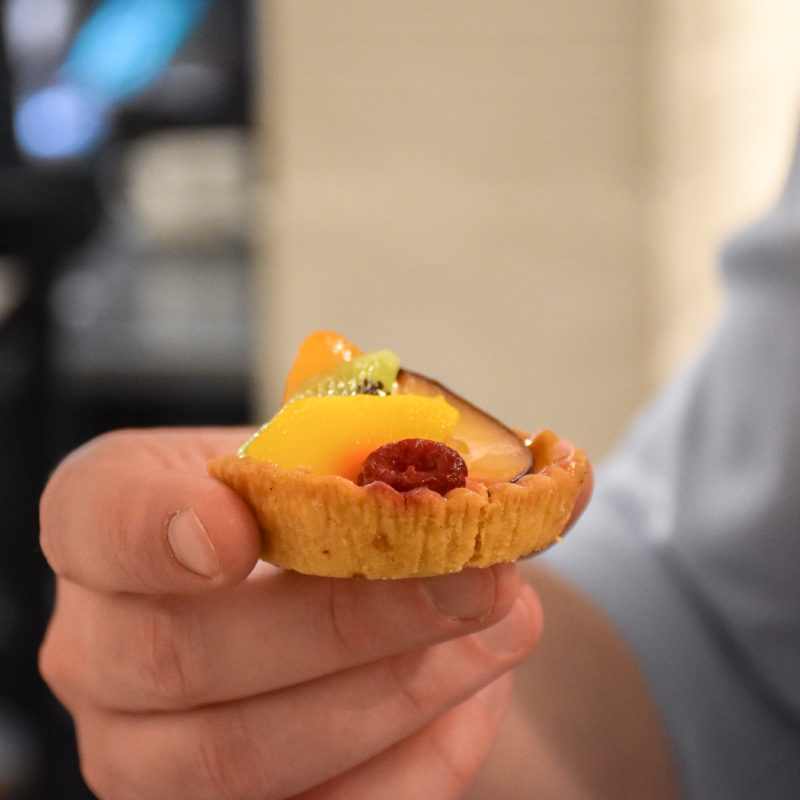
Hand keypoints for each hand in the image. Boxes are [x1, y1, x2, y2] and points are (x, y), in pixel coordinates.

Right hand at [39, 428, 542, 799]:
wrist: (301, 585)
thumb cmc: (303, 500)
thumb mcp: (325, 454)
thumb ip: (393, 458)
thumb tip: (530, 482)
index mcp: (105, 517)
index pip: (96, 519)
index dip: (154, 528)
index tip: (236, 531)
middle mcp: (96, 644)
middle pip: (184, 657)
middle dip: (349, 621)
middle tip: (475, 580)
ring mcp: (140, 749)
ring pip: (240, 759)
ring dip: (397, 694)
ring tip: (504, 629)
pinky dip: (413, 763)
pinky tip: (476, 695)